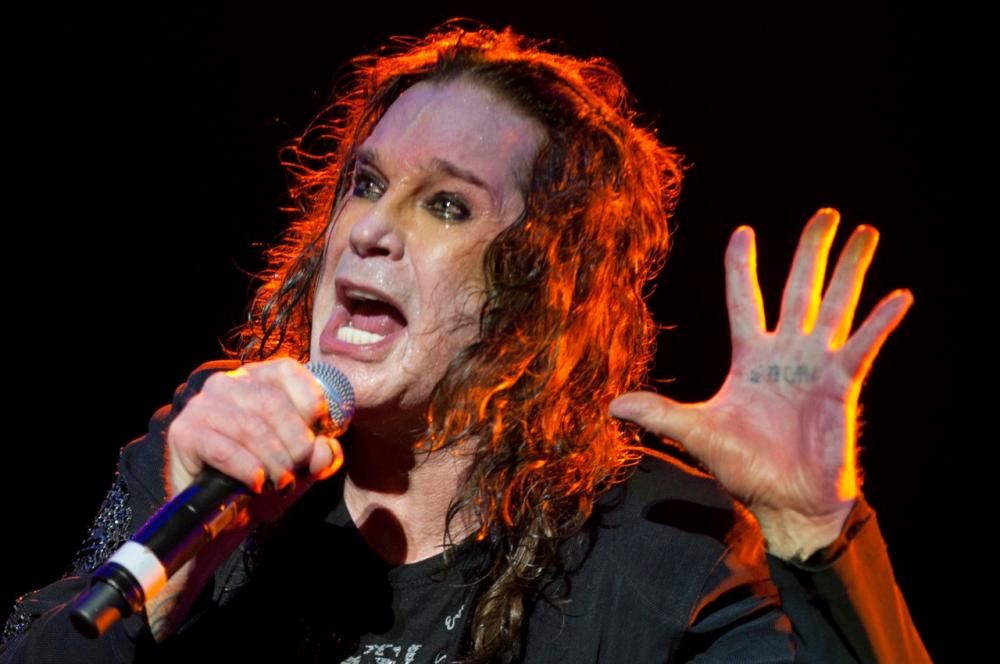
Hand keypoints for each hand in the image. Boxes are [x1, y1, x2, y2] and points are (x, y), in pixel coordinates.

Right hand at [166, 357, 344, 523]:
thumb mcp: (303, 465)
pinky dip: (247, 468)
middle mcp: (226, 384)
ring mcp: (201, 406)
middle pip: (272, 401)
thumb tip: (324, 448)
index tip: (318, 435)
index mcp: (256, 379)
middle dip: (295, 440)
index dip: (310, 402)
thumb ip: (321, 454)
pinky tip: (257, 483)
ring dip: (274, 459)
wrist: (222, 515)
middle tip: (298, 468)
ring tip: (280, 482)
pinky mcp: (184, 433)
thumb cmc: (265, 479)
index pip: (286, 370)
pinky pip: (224, 449)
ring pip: (250, 426)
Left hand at [609, 208, 912, 558]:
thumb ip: (659, 413)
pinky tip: (899, 296)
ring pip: (836, 306)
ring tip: (865, 233)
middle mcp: (786, 353)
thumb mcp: (696, 432)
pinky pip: (862, 346)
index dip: (743, 267)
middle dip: (812, 251)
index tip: (743, 230)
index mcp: (750, 358)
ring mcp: (816, 365)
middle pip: (799, 290)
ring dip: (850, 270)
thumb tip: (611, 405)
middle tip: (826, 213)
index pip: (745, 300)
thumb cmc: (744, 466)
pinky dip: (879, 323)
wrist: (784, 500)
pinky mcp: (841, 385)